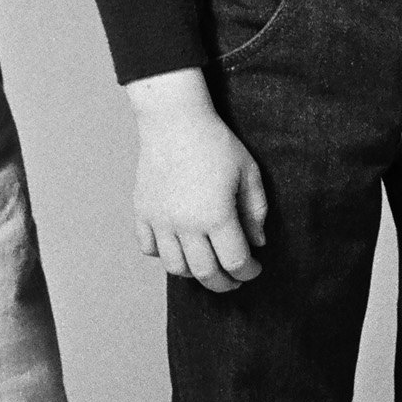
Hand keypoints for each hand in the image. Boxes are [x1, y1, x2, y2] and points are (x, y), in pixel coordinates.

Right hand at [128, 71, 267, 291]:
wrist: (175, 118)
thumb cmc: (216, 141)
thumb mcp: (248, 171)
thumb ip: (256, 210)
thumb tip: (258, 243)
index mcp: (217, 215)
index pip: (235, 262)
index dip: (249, 272)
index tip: (255, 269)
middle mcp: (186, 225)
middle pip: (206, 273)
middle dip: (224, 283)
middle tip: (234, 279)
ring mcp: (161, 221)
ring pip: (175, 268)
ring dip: (194, 273)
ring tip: (206, 263)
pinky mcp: (142, 212)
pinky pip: (149, 248)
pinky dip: (163, 254)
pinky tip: (178, 245)